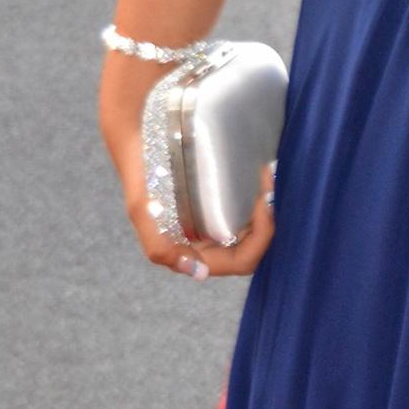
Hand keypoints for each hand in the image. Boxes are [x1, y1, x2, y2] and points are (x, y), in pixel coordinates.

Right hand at [99, 51, 277, 285]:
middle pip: (253, 247)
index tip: (263, 202)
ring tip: (268, 175)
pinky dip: (260, 197)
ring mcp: (214, 223)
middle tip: (270, 184)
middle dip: (269, 222)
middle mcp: (206, 242)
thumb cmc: (141, 174)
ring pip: (255, 231)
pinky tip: (263, 173)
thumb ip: (159, 248)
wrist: (138, 134)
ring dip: (267, 209)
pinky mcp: (219, 203)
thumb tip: (197, 274)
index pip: (239, 261)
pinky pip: (249, 211)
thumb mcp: (142, 210)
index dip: (259, 239)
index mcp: (191, 252)